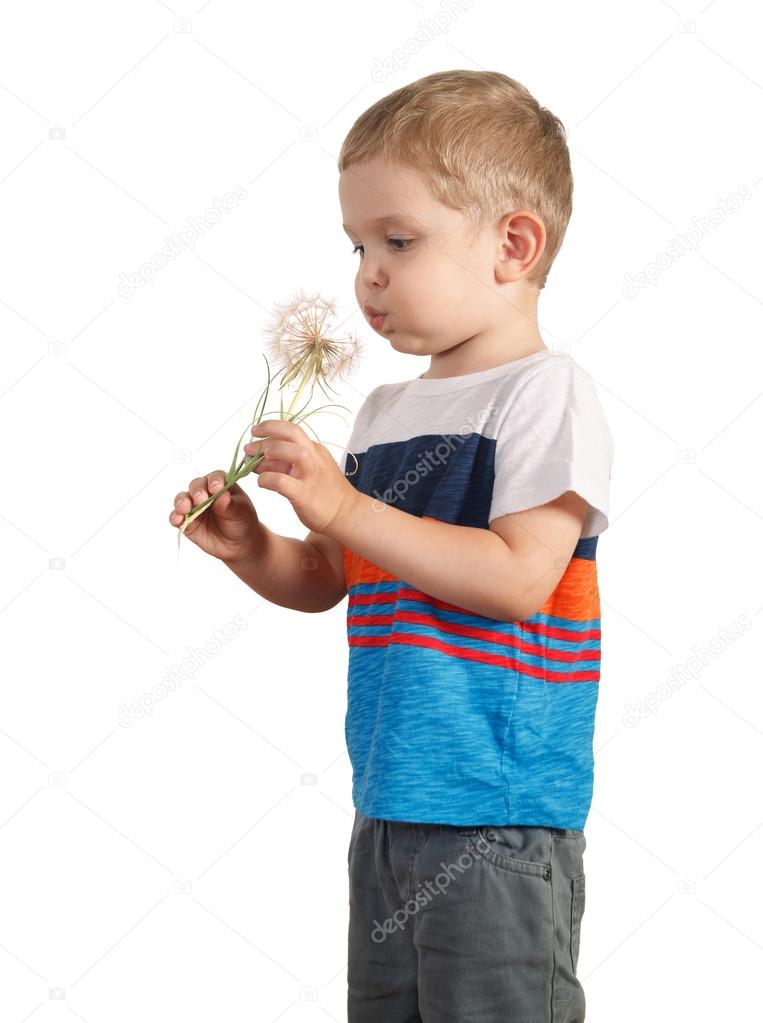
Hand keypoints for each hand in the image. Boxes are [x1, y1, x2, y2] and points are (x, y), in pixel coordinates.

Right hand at [169, 471, 262, 561]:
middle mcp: (205, 492)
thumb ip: (230, 505)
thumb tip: (222, 496)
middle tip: (200, 499)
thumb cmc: (242, 521)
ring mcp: (194, 506)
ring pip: (183, 499)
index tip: (216, 488)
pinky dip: (175, 517)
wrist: (239, 544)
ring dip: (182, 502)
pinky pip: (176, 517)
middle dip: (197, 491)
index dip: (214, 481)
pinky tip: (178, 519)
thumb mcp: (241, 512)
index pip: (215, 477)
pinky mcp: (186, 521)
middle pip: (196, 486)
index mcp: (221, 484)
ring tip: (184, 508)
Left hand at [243, 419, 358, 534]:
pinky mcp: (305, 495)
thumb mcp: (307, 470)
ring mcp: (311, 475)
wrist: (347, 514)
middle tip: (248, 449)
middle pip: (292, 433)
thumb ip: (284, 463)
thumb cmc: (324, 493)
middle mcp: (314, 458)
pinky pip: (283, 482)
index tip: (254, 432)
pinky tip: (262, 482)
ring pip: (294, 452)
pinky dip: (268, 479)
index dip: (270, 426)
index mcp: (314, 449)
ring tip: (257, 462)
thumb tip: (257, 459)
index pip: (291, 429)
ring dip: (272, 451)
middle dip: (266, 435)